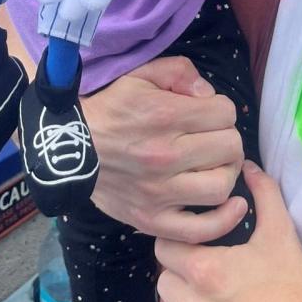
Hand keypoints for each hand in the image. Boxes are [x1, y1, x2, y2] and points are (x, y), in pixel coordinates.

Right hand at [84, 58, 247, 240]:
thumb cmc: (109, 109)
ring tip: (215, 165)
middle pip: (229, 147)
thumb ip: (179, 72)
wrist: (69, 150)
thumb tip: (208, 94)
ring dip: (226, 172)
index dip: (221, 109)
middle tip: (214, 138)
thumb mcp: (140, 75)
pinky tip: (232, 205)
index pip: (225, 113)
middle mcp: (166, 156)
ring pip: (222, 185)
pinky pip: (200, 229)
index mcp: (165, 116)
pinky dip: (223, 220)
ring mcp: (160, 193)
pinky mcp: (153, 220)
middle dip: (227, 137)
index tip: (208, 113)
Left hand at [155, 163, 301, 301]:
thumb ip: (263, 193)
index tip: (194, 242)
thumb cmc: (295, 287)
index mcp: (206, 271)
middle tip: (205, 270)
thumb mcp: (281, 232)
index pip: (165, 247)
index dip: (178, 241)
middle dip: (181, 273)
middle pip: (165, 281)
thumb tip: (248, 168)